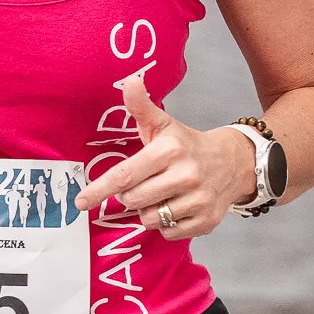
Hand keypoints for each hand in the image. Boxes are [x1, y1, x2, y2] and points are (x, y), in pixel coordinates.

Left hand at [74, 73, 257, 242]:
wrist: (232, 162)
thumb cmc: (186, 145)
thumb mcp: (163, 124)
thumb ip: (141, 105)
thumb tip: (129, 80)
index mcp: (169, 150)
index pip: (125, 175)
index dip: (99, 189)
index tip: (81, 201)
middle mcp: (186, 175)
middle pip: (133, 200)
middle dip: (129, 195)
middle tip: (140, 184)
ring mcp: (198, 200)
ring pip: (149, 219)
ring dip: (147, 211)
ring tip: (159, 194)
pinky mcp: (206, 221)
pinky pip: (168, 233)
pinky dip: (166, 224)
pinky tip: (174, 206)